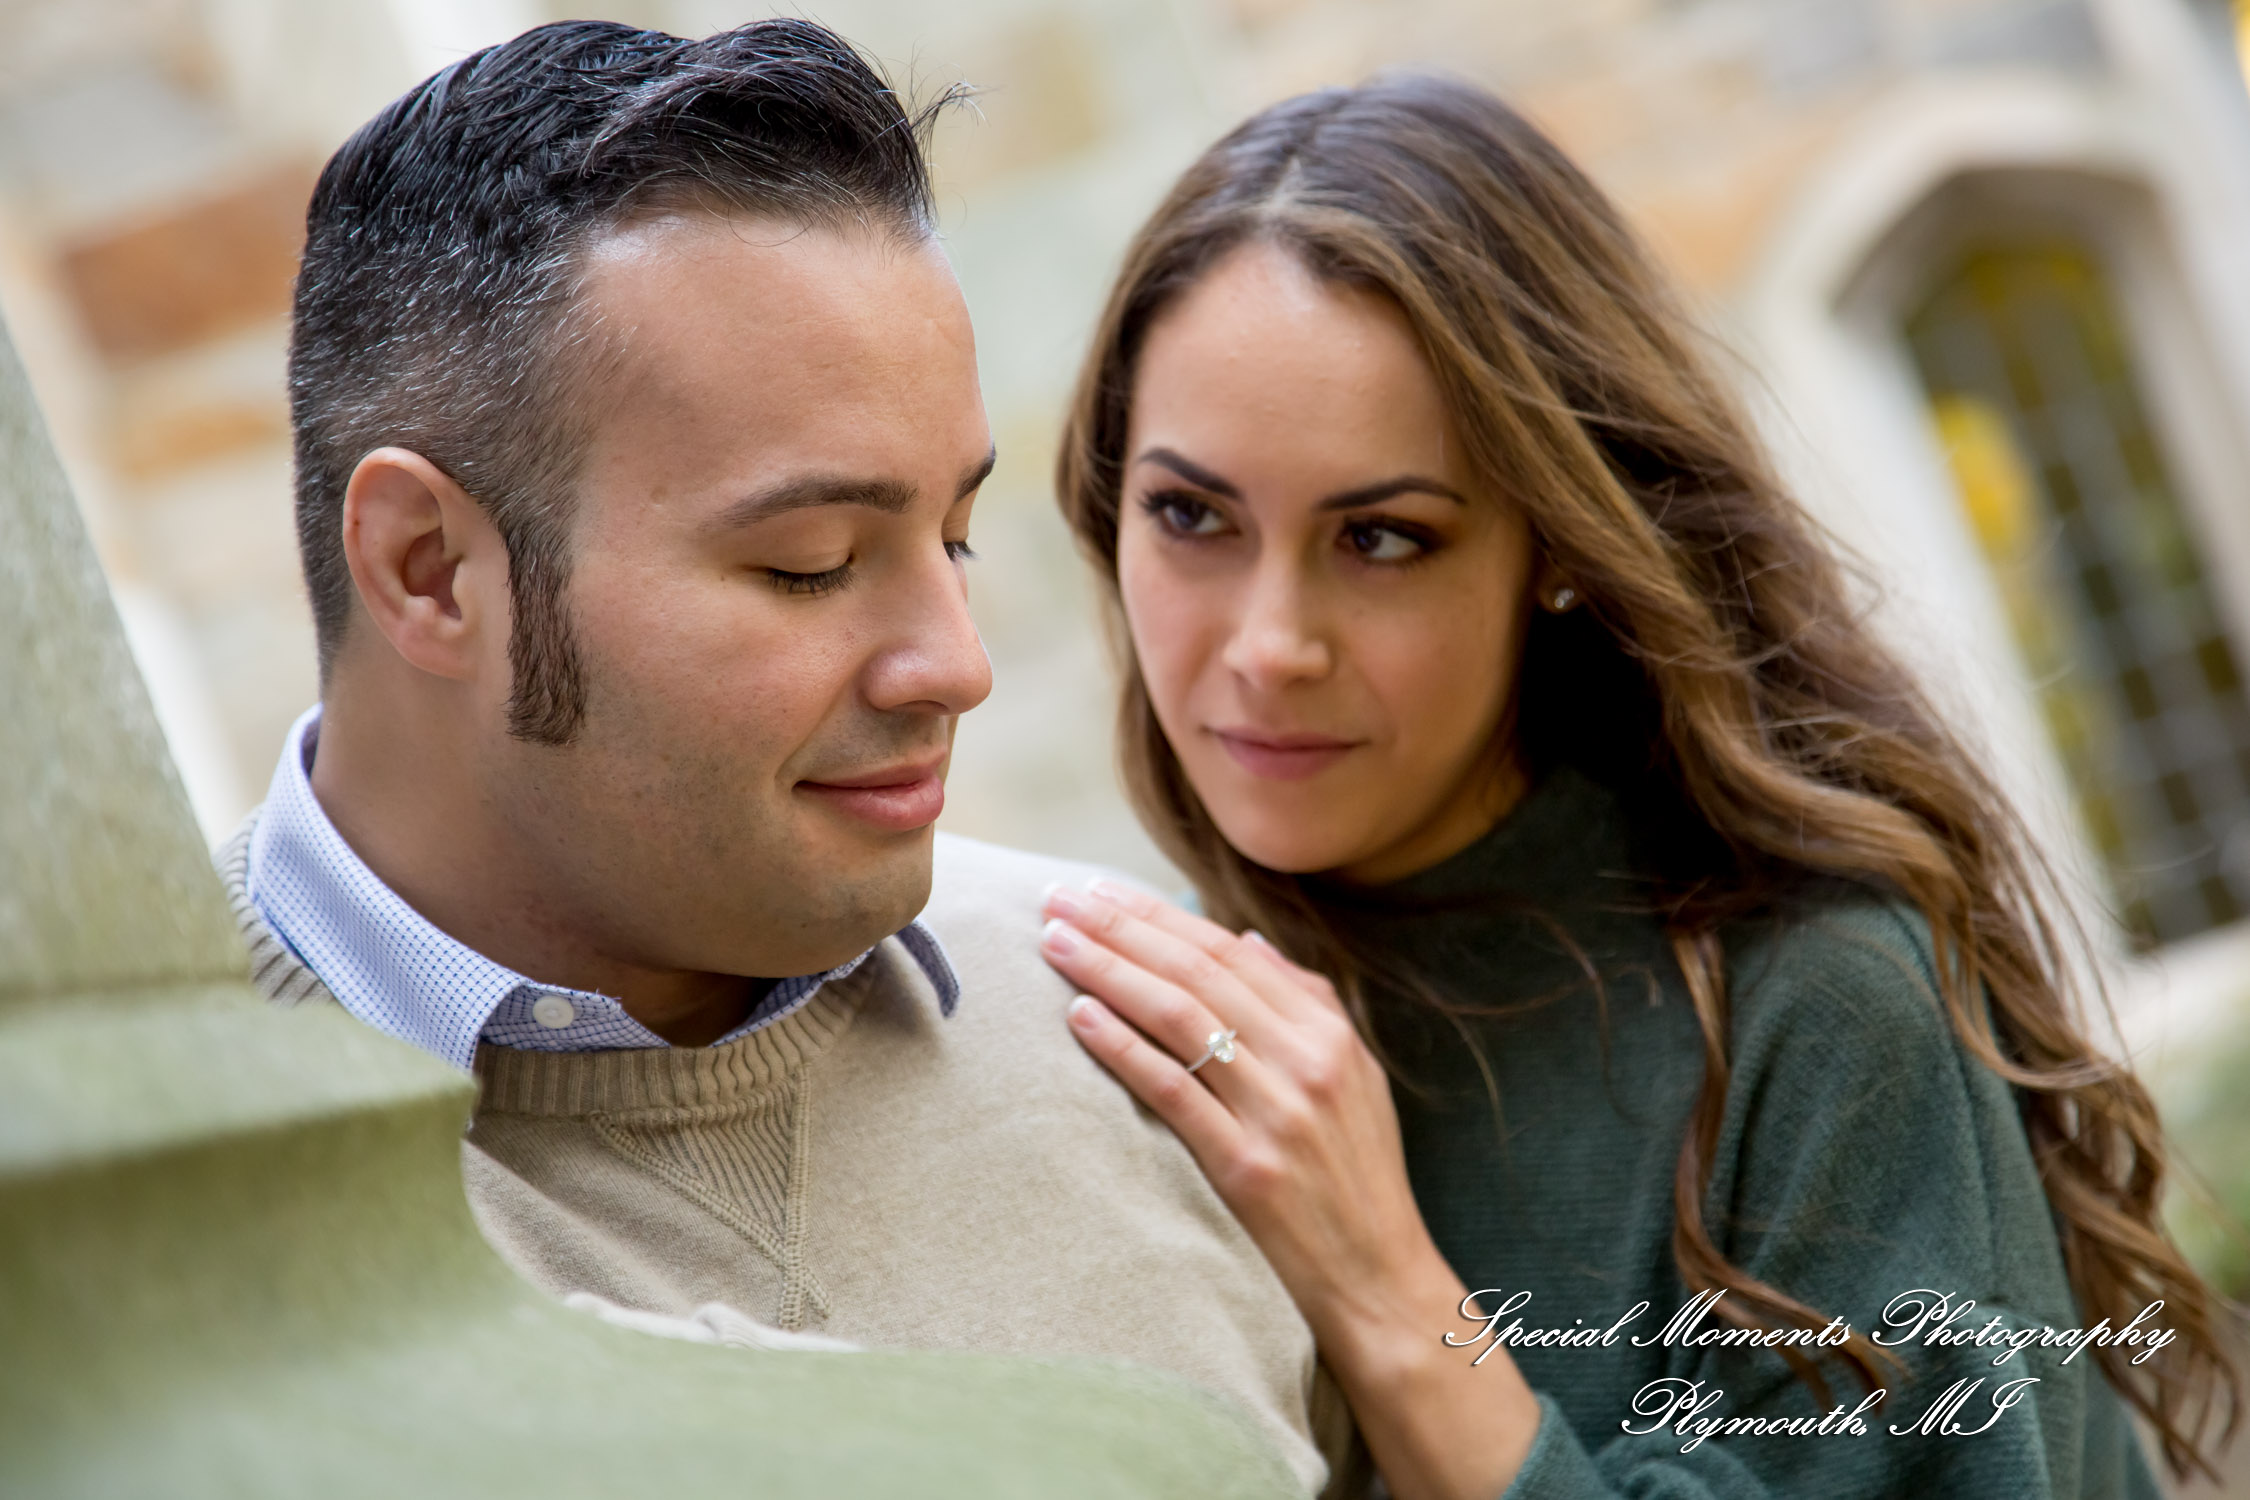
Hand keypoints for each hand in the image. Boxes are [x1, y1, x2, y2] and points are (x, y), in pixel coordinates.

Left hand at [1040, 879, 1539, 1499]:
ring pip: (1177, 1017)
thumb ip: (1306, 1003)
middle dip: (1120, 927)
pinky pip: (1172, 1090)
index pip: (1229, 951)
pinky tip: (1080, 1016)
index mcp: (1329, 1032)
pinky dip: (1123, 1047)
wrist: (1381, 1280)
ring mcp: (1277, 1111)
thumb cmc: (1359, 1179)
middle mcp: (1306, 1059)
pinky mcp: (1246, 1165)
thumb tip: (1248, 938)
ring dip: (1108, 971)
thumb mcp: (1356, 1078)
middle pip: (1196, 971)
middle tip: (1058, 898)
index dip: (1159, 915)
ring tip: (1055, 944)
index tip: (1100, 891)